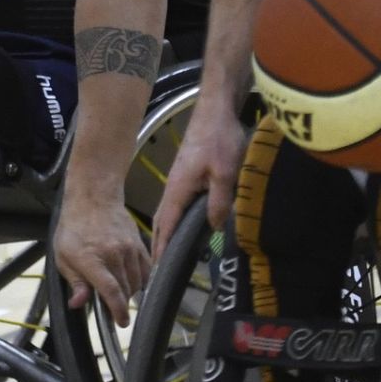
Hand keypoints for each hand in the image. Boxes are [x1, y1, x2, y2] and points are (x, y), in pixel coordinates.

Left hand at [52, 192, 151, 326]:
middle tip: (112, 308)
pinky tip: (132, 282)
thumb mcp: (63, 256)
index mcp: (91, 259)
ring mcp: (128, 248)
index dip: (118, 311)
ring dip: (129, 292)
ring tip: (119, 292)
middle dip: (120, 304)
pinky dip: (141, 280)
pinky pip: (146, 269)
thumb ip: (74, 282)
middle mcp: (113, 254)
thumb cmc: (74, 227)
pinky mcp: (138, 244)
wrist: (93, 198)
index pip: (111, 291)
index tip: (122, 323)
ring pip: (136, 281)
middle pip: (125, 290)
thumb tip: (78, 304)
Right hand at [151, 97, 245, 256]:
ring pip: (168, 212)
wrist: (216, 111)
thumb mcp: (224, 173)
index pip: (165, 225)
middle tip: (157, 269)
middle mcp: (173, 187)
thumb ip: (219, 202)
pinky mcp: (186, 175)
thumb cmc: (219, 140)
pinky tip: (183, 225)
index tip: (155, 270)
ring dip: (166, 232)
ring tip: (167, 254)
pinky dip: (175, 219)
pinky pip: (177, 204)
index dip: (161, 248)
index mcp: (178, 190)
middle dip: (158, 244)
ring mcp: (179, 180)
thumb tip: (213, 228)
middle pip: (161, 221)